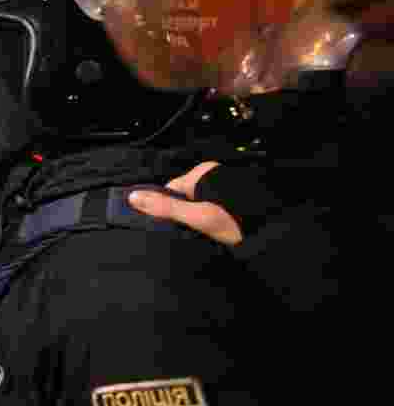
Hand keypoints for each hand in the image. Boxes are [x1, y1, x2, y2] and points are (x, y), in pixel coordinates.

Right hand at [128, 161, 243, 245]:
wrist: (272, 233)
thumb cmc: (235, 222)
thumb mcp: (196, 217)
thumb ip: (164, 208)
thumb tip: (134, 198)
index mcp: (202, 172)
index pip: (171, 190)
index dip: (170, 209)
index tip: (178, 224)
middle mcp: (214, 173)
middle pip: (185, 197)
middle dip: (187, 214)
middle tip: (198, 229)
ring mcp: (226, 184)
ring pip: (199, 203)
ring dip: (202, 218)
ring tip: (213, 230)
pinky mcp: (236, 196)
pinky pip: (214, 206)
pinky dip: (215, 217)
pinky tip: (222, 227)